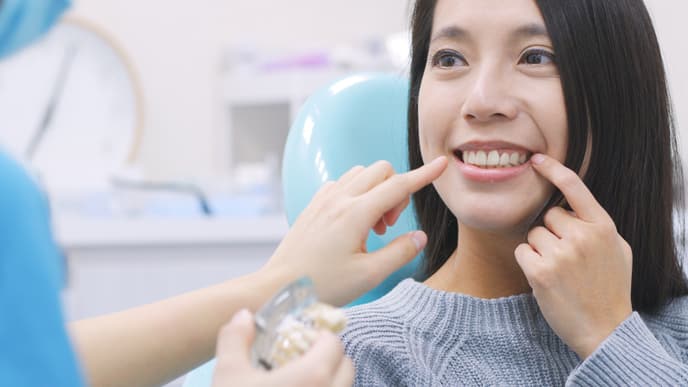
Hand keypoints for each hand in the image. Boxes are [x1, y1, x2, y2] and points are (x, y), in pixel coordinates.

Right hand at [212, 310, 353, 386]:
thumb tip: (244, 315)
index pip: (334, 344)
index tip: (301, 343)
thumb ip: (235, 339)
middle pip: (346, 368)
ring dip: (330, 384)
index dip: (318, 338)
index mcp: (314, 375)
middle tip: (301, 364)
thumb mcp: (227, 374)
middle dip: (329, 360)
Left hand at [263, 156, 447, 305]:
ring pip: (361, 174)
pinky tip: (353, 223)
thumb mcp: (369, 275)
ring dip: (376, 191)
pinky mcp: (313, 205)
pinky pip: (342, 183)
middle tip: (388, 227)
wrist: (279, 288)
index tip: (442, 164)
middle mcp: (338, 199)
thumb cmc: (323, 285)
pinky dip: (357, 193)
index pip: (399, 185)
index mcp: (355, 214)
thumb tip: (420, 236)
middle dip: (396, 192)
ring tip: (371, 227)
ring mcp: (323, 199)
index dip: (424, 175)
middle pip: (381, 171)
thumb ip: (399, 252)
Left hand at [514, 154, 632, 358]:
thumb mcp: (617, 250)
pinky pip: (522, 251)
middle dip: (552, 232)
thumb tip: (574, 207)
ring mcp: (561, 254)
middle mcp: (582, 236)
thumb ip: (597, 226)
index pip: (575, 187)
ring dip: (540, 249)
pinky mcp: (540, 271)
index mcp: (603, 227)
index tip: (536, 159)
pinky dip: (528, 262)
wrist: (605, 330)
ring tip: (559, 271)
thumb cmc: (610, 289)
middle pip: (548, 216)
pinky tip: (545, 278)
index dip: (553, 170)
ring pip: (533, 234)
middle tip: (566, 258)